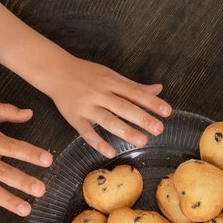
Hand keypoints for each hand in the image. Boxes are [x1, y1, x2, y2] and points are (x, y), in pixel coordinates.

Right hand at [49, 54, 171, 157]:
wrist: (56, 71)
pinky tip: (111, 151)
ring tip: (142, 140)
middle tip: (159, 129)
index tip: (167, 112)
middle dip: (142, 118)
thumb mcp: (111, 76)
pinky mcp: (74, 118)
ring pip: (107, 120)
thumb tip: (158, 90)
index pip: (135, 93)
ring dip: (125, 131)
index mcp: (111, 81)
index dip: (151, 102)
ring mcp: (86, 106)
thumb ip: (134, 87)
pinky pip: (87, 132)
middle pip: (123, 106)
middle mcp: (100, 93)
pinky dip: (99, 142)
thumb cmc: (87, 75)